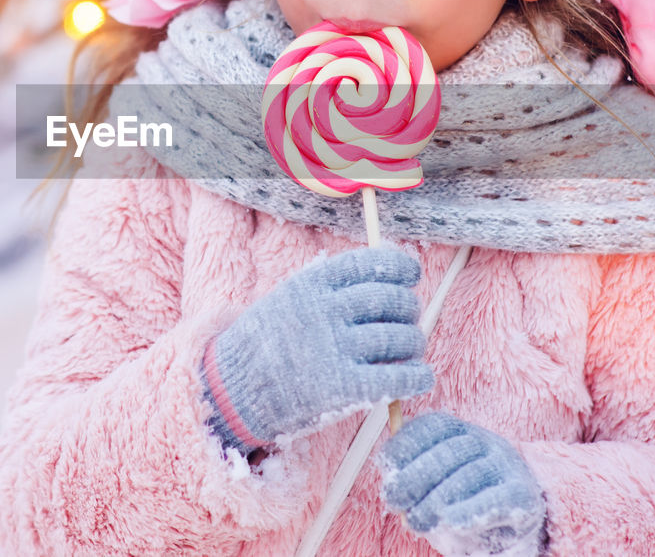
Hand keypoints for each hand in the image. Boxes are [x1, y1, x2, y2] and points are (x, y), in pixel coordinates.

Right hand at [201, 247, 432, 454]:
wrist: (234, 391)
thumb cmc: (266, 344)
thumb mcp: (288, 299)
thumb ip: (328, 288)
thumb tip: (386, 280)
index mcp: (310, 285)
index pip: (368, 263)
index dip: (399, 267)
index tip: (411, 275)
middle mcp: (324, 311)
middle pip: (390, 300)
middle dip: (408, 308)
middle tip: (409, 318)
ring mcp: (333, 349)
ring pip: (399, 337)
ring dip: (414, 343)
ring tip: (410, 349)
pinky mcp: (343, 388)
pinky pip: (398, 377)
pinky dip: (418, 376)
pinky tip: (420, 377)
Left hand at [379, 412, 545, 556]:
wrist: (519, 510)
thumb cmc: (465, 493)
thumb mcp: (437, 479)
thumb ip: (415, 476)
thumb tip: (391, 485)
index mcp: (461, 430)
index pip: (431, 426)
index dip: (405, 445)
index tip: (386, 468)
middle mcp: (485, 441)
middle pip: (446, 453)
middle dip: (413, 478)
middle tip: (395, 501)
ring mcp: (505, 466)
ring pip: (467, 477)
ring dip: (435, 501)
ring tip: (416, 521)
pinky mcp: (523, 494)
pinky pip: (495, 500)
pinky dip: (469, 511)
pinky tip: (451, 520)